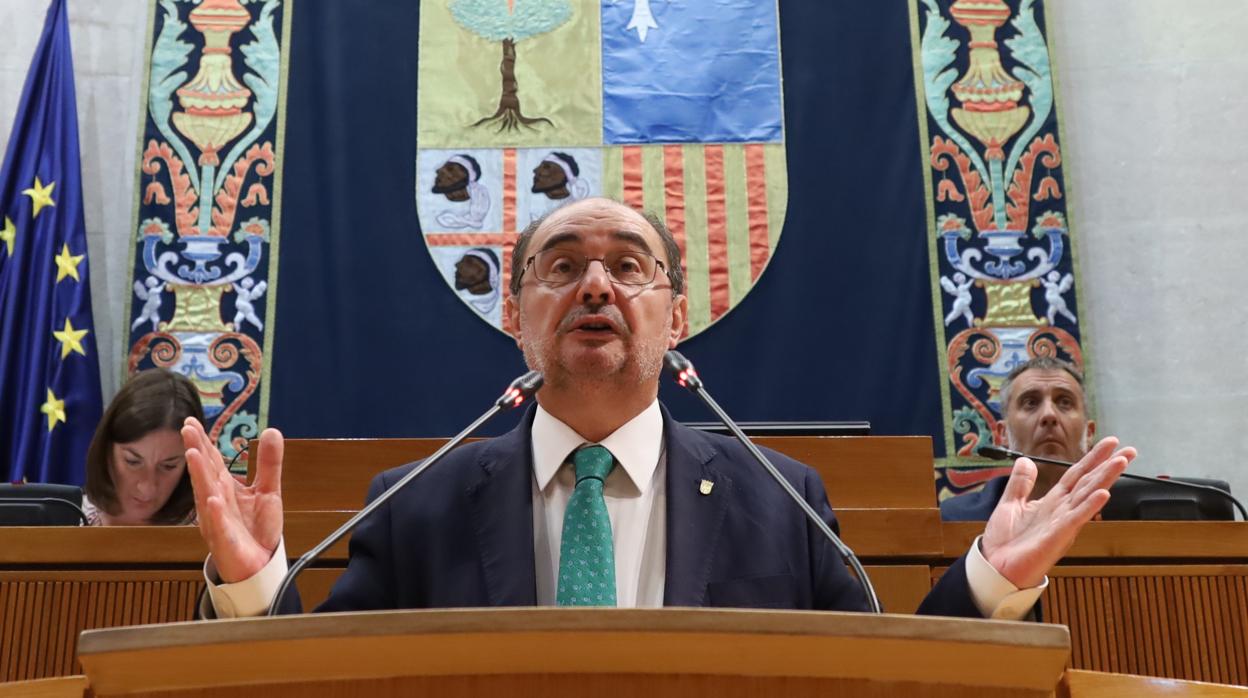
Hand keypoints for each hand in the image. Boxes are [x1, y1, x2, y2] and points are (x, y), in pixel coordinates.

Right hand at [182, 417, 284, 583]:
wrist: (259, 565)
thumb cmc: (256, 529)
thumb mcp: (268, 491)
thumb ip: (269, 463)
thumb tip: (272, 431)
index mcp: (225, 488)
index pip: (211, 461)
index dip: (202, 442)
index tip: (191, 422)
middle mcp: (216, 501)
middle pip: (205, 473)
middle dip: (197, 451)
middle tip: (188, 429)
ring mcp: (218, 521)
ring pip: (207, 495)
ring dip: (200, 476)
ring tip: (194, 454)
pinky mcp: (225, 541)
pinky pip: (219, 526)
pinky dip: (215, 513)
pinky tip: (213, 500)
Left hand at [981, 436, 1135, 588]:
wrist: (995, 567)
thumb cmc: (1005, 541)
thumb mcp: (1010, 504)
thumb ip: (1020, 483)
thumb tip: (1025, 459)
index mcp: (1052, 502)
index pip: (1077, 475)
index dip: (1092, 458)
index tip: (1111, 443)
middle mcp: (1062, 511)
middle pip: (1089, 483)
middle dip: (1108, 465)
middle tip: (1129, 450)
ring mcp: (1062, 524)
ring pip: (1087, 496)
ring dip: (1104, 478)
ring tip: (1121, 462)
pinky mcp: (1057, 537)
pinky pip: (1076, 518)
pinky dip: (1090, 506)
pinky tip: (1104, 493)